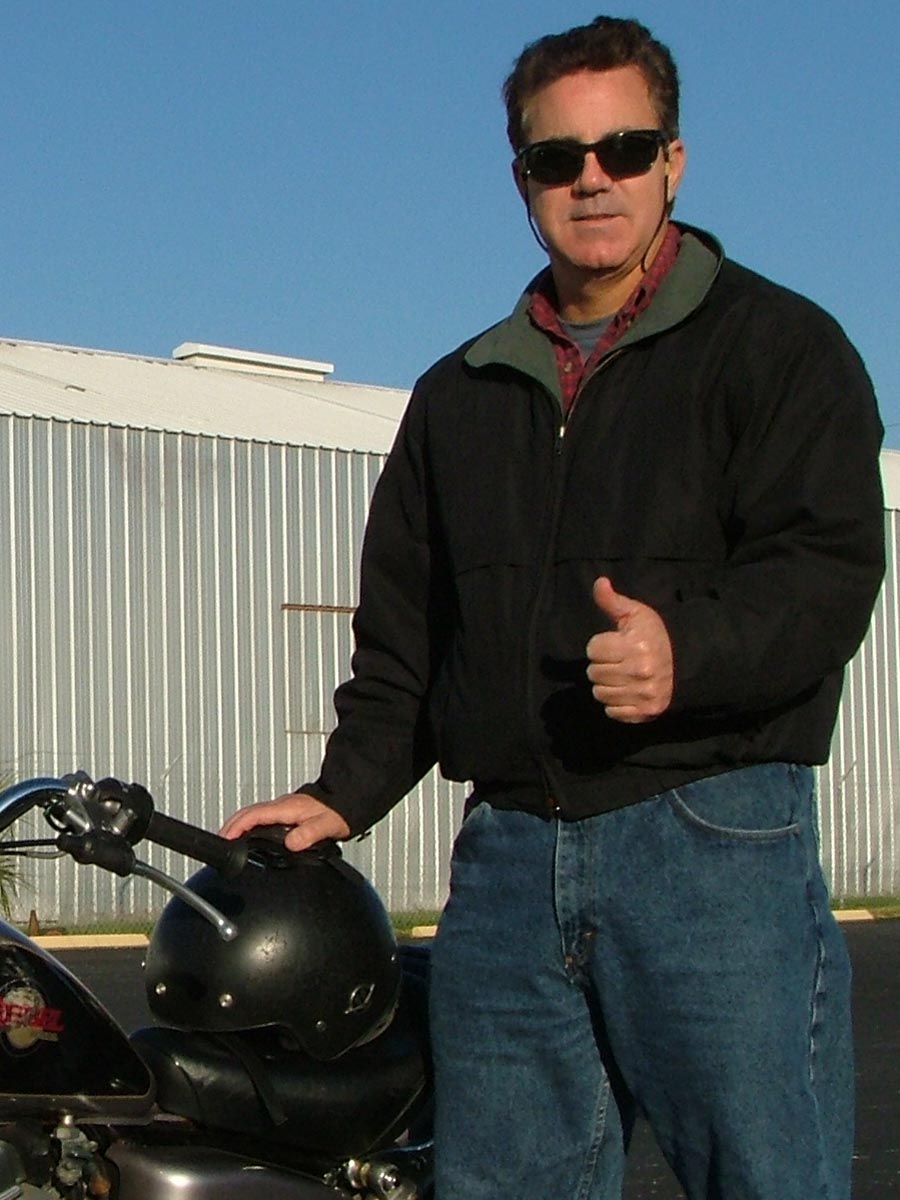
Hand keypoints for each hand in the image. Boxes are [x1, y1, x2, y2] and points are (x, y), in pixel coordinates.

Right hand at [219, 792, 350, 851]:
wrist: (347, 798)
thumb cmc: (338, 811)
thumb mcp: (327, 825)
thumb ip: (309, 834)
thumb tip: (292, 843)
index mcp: (287, 808)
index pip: (254, 815)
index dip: (238, 826)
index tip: (226, 838)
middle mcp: (282, 805)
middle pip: (248, 813)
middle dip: (231, 825)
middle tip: (220, 841)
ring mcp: (283, 807)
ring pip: (253, 813)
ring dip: (238, 823)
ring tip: (228, 838)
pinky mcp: (286, 810)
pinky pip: (261, 815)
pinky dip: (249, 823)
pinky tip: (249, 833)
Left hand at [585, 576, 673, 723]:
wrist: (685, 665)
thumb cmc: (655, 637)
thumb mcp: (636, 614)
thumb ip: (613, 601)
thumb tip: (599, 582)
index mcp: (636, 647)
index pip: (592, 650)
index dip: (601, 645)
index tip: (615, 644)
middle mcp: (640, 672)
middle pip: (593, 673)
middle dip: (602, 665)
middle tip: (618, 661)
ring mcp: (643, 695)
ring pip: (599, 694)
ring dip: (606, 685)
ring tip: (622, 676)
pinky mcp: (645, 712)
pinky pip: (612, 712)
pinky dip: (616, 704)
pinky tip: (627, 691)